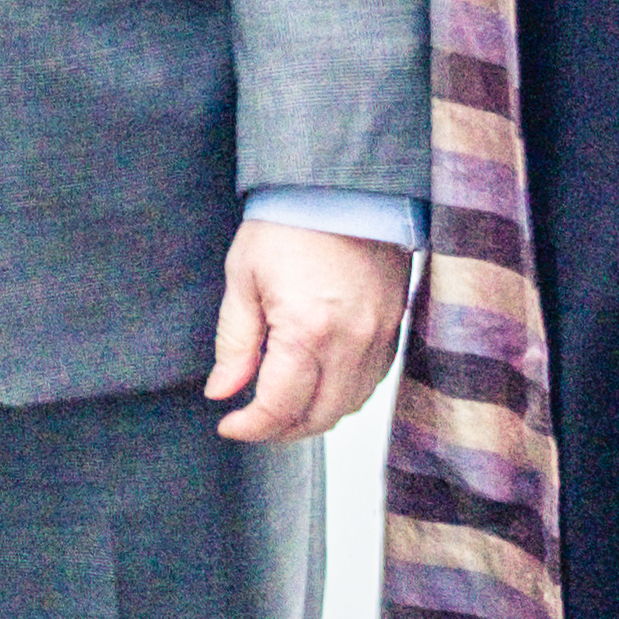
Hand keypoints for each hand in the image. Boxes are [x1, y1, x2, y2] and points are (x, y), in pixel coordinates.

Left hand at [206, 221, 407, 446]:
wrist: (343, 188)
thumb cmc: (289, 224)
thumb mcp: (244, 280)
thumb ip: (234, 343)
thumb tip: (222, 391)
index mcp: (307, 331)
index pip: (279, 407)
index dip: (251, 426)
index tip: (229, 425)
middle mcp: (351, 342)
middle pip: (319, 417)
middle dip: (280, 430)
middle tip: (252, 422)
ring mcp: (380, 337)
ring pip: (349, 405)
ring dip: (314, 416)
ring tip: (281, 407)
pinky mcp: (396, 327)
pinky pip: (371, 381)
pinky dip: (343, 394)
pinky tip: (317, 384)